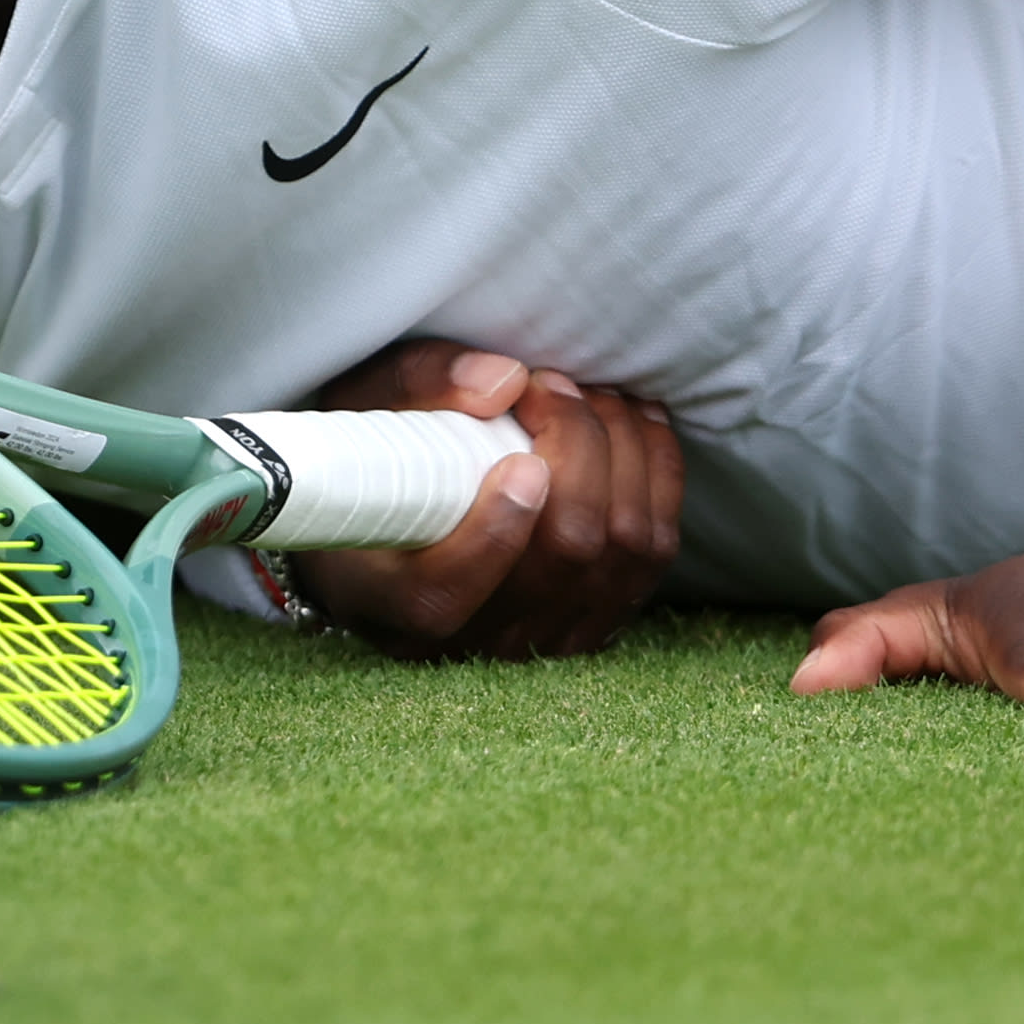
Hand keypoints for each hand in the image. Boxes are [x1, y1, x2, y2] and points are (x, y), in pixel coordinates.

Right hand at [289, 336, 683, 659]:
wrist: (394, 509)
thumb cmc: (373, 455)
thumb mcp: (366, 405)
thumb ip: (420, 385)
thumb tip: (504, 383)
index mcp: (387, 600)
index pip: (445, 595)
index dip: (496, 531)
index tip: (519, 459)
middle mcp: (467, 639)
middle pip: (562, 557)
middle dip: (577, 450)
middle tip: (549, 385)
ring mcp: (541, 639)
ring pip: (621, 554)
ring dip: (623, 454)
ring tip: (589, 395)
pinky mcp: (595, 618)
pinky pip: (652, 555)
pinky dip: (656, 477)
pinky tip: (633, 423)